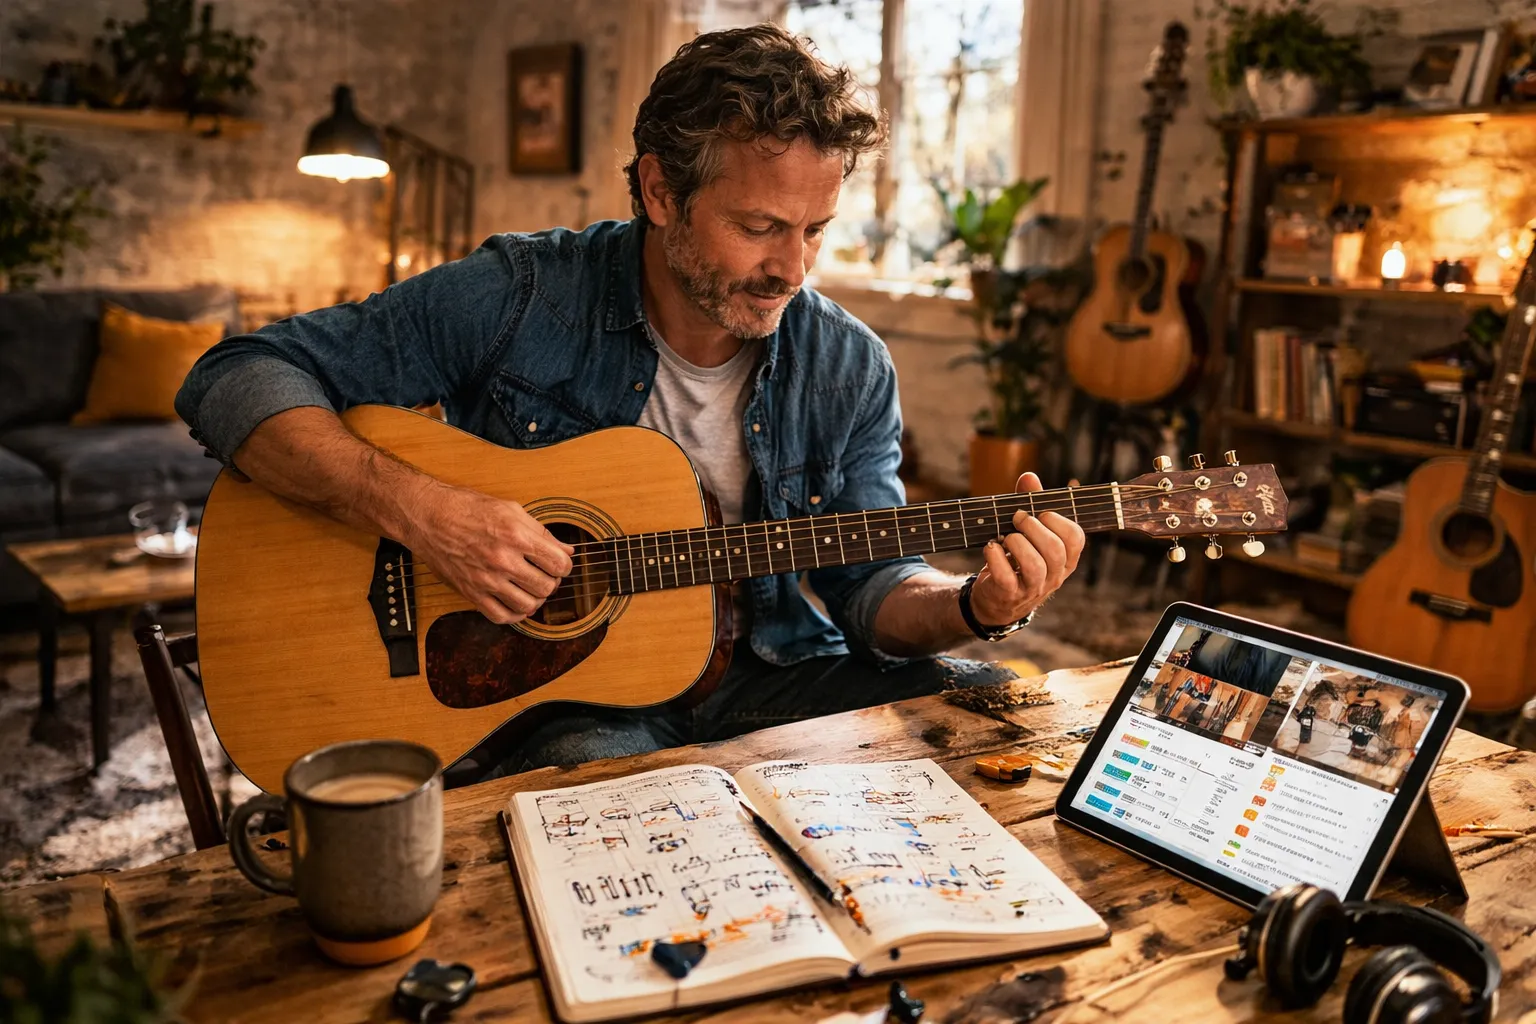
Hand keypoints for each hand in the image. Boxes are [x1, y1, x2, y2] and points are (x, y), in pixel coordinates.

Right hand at [404, 481, 573, 624]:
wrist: (427, 516)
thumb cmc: (467, 508)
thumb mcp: (510, 509)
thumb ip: (541, 531)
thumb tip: (566, 550)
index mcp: (515, 536)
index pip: (558, 564)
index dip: (564, 565)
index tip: (559, 562)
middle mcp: (502, 560)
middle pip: (546, 587)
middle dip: (551, 581)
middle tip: (545, 574)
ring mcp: (485, 579)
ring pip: (527, 605)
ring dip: (536, 598)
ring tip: (531, 587)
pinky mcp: (471, 592)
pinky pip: (501, 616)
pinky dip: (515, 614)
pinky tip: (517, 603)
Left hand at [968, 472, 1084, 626]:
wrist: (996, 599)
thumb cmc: (1016, 559)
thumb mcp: (1027, 533)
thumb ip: (1030, 505)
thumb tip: (1030, 476)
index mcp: (1065, 559)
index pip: (1076, 539)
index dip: (1058, 520)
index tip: (1041, 512)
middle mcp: (1054, 576)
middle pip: (1055, 550)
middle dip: (1034, 527)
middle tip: (1017, 518)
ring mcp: (1032, 588)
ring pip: (1034, 566)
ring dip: (1017, 543)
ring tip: (1006, 536)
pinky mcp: (1009, 595)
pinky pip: (1006, 577)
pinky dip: (995, 557)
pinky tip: (991, 547)